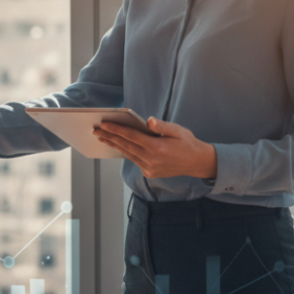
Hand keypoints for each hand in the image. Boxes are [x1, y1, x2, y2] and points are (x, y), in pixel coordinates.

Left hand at [93, 117, 216, 179]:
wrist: (197, 162)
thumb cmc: (187, 142)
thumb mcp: (178, 130)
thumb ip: (162, 126)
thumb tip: (148, 120)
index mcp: (157, 147)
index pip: (131, 136)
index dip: (116, 129)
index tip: (104, 124)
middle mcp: (151, 159)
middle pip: (125, 145)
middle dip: (109, 136)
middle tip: (96, 130)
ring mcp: (150, 168)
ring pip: (127, 154)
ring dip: (114, 145)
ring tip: (101, 137)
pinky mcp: (150, 173)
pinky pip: (134, 160)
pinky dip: (125, 152)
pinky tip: (117, 145)